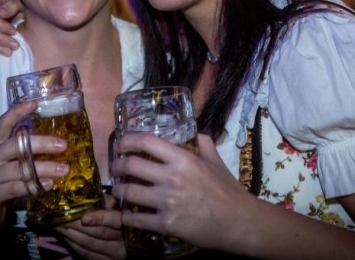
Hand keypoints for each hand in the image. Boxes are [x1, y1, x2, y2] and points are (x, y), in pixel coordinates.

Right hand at [0, 100, 69, 231]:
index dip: (18, 112)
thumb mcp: (7, 163)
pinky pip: (16, 188)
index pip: (4, 123)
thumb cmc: (0, 182)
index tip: (35, 103)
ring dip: (44, 168)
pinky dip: (34, 186)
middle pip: (16, 145)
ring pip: (19, 168)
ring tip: (64, 169)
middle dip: (41, 144)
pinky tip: (49, 184)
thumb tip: (54, 143)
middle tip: (63, 145)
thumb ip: (22, 152)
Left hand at [55, 197, 125, 259]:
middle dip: (76, 225)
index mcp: (125, 222)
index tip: (84, 217)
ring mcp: (114, 253)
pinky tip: (65, 236)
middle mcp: (122, 240)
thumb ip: (106, 201)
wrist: (125, 240)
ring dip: (71, 235)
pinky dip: (74, 245)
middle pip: (98, 233)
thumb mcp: (116, 206)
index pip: (113, 220)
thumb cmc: (118, 216)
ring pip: (90, 244)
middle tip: (60, 217)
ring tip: (58, 225)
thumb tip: (87, 193)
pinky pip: (87, 254)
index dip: (98, 218)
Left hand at [111, 133, 252, 251]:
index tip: (121, 144)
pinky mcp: (167, 224)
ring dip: (118, 191)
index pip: (146, 142)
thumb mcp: (215, 160)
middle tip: (115, 168)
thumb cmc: (228, 190)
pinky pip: (136, 220)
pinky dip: (126, 217)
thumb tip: (192, 131)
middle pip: (131, 166)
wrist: (239, 222)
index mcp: (183, 159)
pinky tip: (124, 215)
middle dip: (117, 166)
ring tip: (117, 191)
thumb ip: (202, 142)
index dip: (127, 140)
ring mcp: (168, 202)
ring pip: (129, 193)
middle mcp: (172, 177)